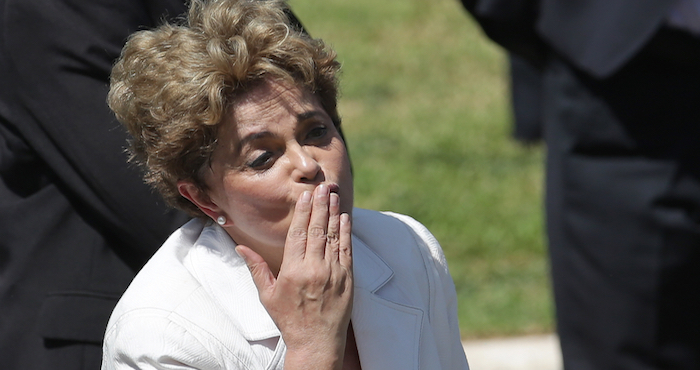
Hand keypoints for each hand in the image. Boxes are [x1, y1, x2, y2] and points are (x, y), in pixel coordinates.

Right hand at [236, 184, 352, 369]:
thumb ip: (256, 268)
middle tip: (321, 186)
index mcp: (293, 271)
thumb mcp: (267, 295)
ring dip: (333, 213)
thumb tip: (240, 248)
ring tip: (333, 195)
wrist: (316, 343)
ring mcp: (333, 274)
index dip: (303, 212)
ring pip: (333, 237)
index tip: (306, 196)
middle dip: (320, 206)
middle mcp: (314, 269)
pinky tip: (344, 218)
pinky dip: (345, 232)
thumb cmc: (289, 320)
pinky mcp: (347, 279)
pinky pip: (346, 250)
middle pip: (317, 230)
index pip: (298, 233)